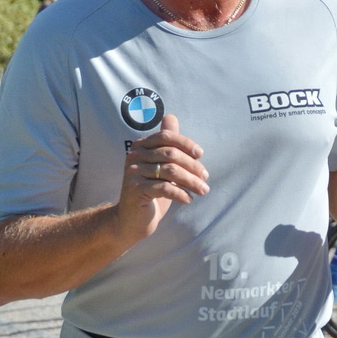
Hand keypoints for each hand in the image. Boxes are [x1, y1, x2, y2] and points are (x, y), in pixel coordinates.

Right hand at [115, 112, 207, 241]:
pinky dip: (180, 193)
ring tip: (203, 190)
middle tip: (205, 178)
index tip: (200, 154)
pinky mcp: (135, 189)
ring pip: (170, 171)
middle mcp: (134, 156)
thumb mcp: (160, 167)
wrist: (131, 220)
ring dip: (191, 181)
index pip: (165, 137)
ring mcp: (133, 172)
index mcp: (140, 146)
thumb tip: (171, 117)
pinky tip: (188, 199)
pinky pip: (164, 188)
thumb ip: (166, 144)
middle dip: (192, 166)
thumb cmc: (150, 191)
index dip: (185, 143)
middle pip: (170, 154)